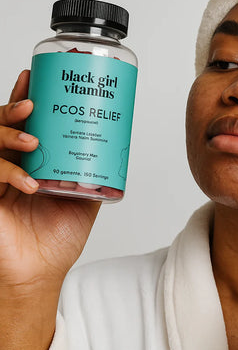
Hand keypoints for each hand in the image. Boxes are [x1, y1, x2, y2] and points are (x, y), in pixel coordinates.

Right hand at [0, 70, 99, 288]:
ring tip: (33, 140)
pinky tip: (29, 184)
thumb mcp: (84, 202)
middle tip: (33, 105)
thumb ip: (92, 178)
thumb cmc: (58, 238)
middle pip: (3, 124)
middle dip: (15, 108)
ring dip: (10, 135)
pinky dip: (9, 173)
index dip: (25, 98)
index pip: (25, 124)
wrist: (41, 272)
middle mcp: (11, 165)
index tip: (35, 77)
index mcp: (32, 162)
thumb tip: (114, 155)